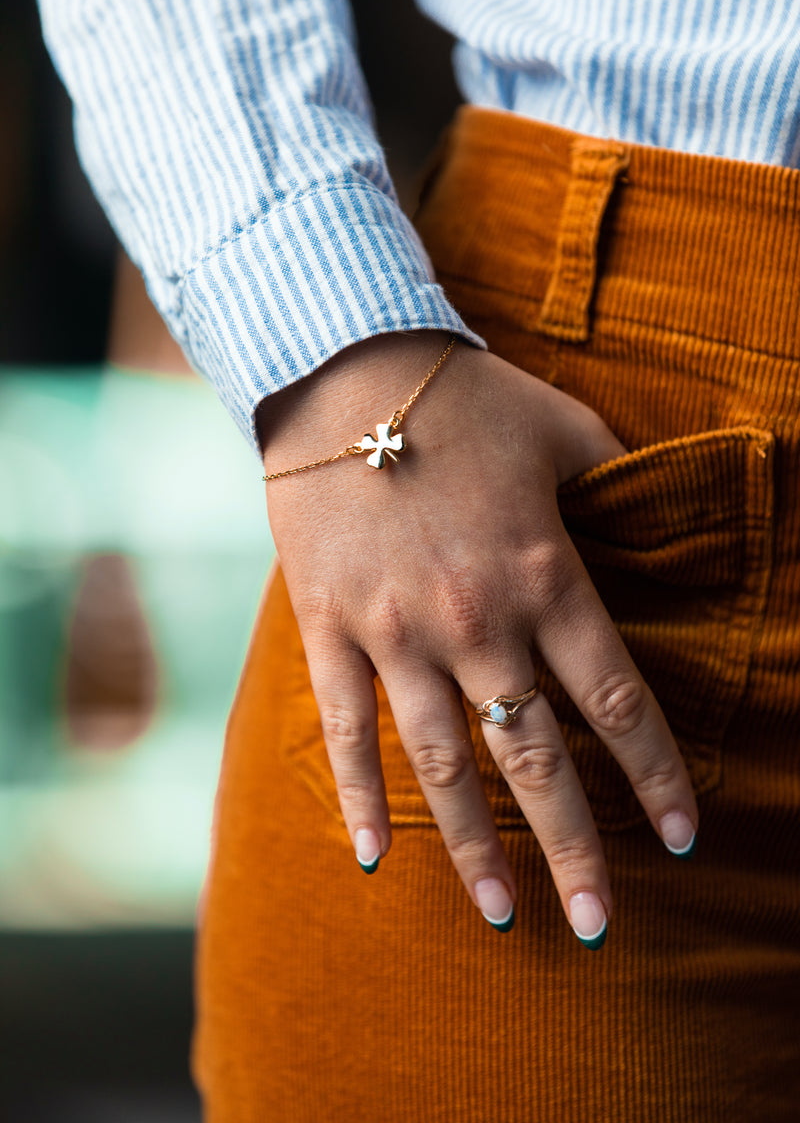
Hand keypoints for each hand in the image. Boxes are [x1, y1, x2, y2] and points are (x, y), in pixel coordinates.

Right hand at [258, 332, 697, 941]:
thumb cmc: (466, 398)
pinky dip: (358, 795)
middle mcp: (476, 620)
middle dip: (573, 850)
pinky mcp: (330, 628)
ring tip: (502, 915)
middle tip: (597, 927)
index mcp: (546, 575)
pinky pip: (345, 729)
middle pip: (533, 759)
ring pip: (442, 764)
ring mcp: (396, 631)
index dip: (656, 778)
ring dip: (474, 846)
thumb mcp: (566, 430)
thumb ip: (620, 484)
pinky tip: (374, 856)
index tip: (683, 839)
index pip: (616, 703)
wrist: (346, 371)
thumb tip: (660, 515)